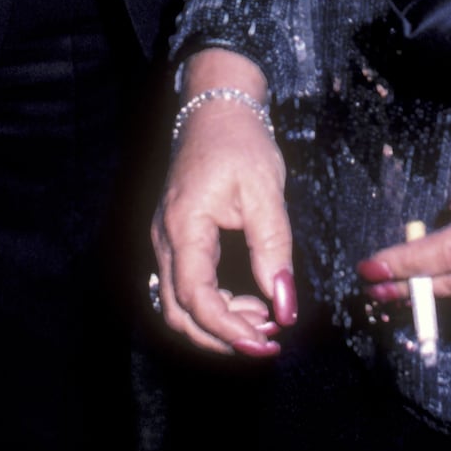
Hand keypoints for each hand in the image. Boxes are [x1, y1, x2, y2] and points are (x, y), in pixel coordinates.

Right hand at [151, 50, 296, 357]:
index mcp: (184, 227)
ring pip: (178, 304)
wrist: (217, 108)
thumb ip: (274, 250)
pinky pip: (185, 286)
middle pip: (179, 313)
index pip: (197, 298)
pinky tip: (249, 302)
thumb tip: (285, 307)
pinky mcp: (175, 239)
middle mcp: (165, 239)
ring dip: (218, 323)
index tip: (267, 342)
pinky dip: (214, 305)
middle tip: (268, 340)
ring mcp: (166, 240)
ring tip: (265, 320)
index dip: (229, 330)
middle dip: (222, 337)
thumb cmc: (241, 143)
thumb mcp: (265, 193)